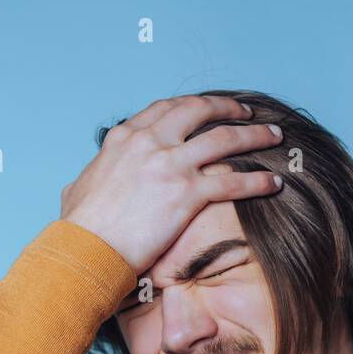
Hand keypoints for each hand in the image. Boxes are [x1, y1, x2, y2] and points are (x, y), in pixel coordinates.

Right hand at [59, 93, 282, 272]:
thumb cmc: (79, 227)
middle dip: (228, 108)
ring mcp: (170, 165)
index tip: (209, 108)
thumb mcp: (79, 187)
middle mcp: (150, 142)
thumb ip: (93, 175)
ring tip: (274, 137)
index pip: (166, 109)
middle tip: (247, 113)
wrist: (85, 248)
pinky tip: (273, 183)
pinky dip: (257, 181)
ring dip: (254, 135)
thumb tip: (86, 181)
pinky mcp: (186, 194)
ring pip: (224, 139)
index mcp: (125, 137)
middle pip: (199, 110)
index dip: (194, 106)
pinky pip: (232, 182)